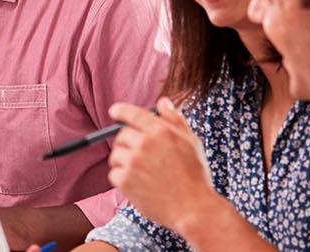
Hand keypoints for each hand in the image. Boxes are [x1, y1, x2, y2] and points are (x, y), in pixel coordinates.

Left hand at [106, 98, 219, 234]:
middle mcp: (145, 143)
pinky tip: (140, 185)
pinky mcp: (125, 180)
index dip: (121, 111)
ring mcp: (133, 162)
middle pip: (121, 135)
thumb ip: (175, 120)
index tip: (115, 111)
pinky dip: (123, 180)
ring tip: (144, 174)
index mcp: (162, 131)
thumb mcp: (191, 143)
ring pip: (116, 155)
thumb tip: (163, 102)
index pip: (134, 114)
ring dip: (125, 163)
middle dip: (128, 144)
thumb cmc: (195, 175)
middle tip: (140, 156)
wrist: (194, 208)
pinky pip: (114, 174)